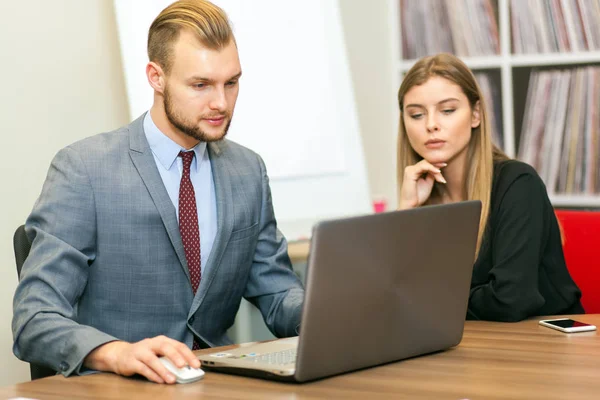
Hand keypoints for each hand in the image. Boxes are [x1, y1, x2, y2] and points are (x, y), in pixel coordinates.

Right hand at [84, 335, 200, 383]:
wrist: (120, 355)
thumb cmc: (144, 355)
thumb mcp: (159, 354)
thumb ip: (170, 360)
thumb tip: (187, 370)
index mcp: (161, 340)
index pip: (178, 345)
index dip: (188, 354)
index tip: (197, 365)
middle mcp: (151, 343)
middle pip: (165, 347)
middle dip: (176, 357)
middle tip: (184, 366)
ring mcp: (140, 352)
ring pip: (153, 359)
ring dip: (163, 370)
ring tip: (172, 380)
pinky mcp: (131, 361)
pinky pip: (143, 368)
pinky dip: (152, 375)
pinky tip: (159, 381)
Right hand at [399, 160, 446, 208]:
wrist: (412, 205)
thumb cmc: (418, 196)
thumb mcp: (428, 182)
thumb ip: (431, 174)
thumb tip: (438, 168)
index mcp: (414, 171)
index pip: (426, 163)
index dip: (435, 163)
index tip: (445, 164)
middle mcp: (411, 169)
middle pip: (426, 162)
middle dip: (436, 165)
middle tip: (445, 165)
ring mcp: (410, 170)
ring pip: (425, 163)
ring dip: (435, 168)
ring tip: (440, 175)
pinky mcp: (410, 173)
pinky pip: (422, 167)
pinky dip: (431, 168)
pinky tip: (437, 172)